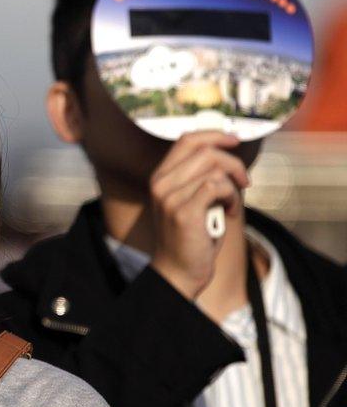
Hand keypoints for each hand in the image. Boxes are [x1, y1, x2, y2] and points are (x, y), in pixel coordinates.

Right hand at [148, 132, 249, 299]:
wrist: (178, 271)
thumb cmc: (192, 237)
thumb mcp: (193, 200)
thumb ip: (202, 176)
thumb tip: (229, 153)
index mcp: (160, 177)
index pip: (187, 140)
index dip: (214, 135)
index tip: (235, 140)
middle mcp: (160, 183)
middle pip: (205, 150)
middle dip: (234, 162)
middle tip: (245, 181)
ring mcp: (169, 197)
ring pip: (215, 169)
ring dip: (234, 186)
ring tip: (233, 204)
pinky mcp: (183, 211)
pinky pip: (218, 187)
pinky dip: (232, 198)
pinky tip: (230, 212)